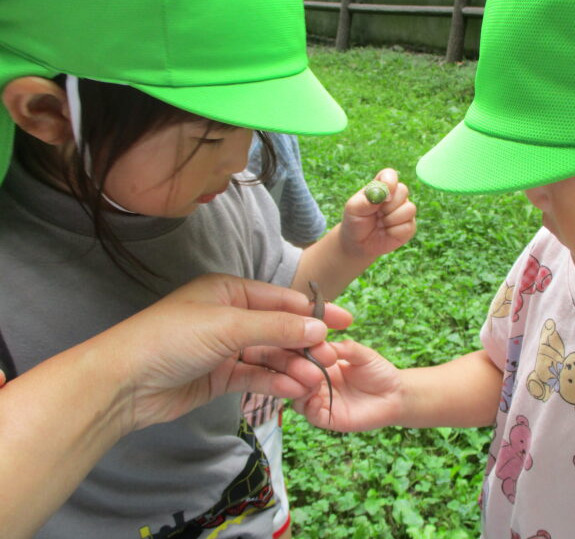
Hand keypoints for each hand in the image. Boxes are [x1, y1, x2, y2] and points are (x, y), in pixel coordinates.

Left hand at [103, 273, 352, 431]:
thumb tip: (318, 327)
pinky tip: (293, 389)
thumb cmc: (172, 338)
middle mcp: (229, 316)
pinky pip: (254, 376)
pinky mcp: (219, 376)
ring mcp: (224, 348)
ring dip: (292, 366)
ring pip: (269, 355)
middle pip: (278, 329)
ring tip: (314, 379)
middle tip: (331, 358)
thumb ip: (276, 328)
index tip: (344, 322)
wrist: (123, 382)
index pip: (280, 300)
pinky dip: (274, 382)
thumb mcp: (228, 326)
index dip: (312, 312)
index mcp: (229, 291)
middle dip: (304, 344)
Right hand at [293, 339, 403, 431]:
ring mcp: (321, 399)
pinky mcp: (328, 417)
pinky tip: (317, 398)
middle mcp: (316, 381)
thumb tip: (322, 343)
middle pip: (290, 376)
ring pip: (296, 396)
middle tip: (302, 364)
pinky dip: (309, 406)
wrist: (396, 395)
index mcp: (321, 362)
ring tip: (310, 381)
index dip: (293, 349)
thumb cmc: (378, 371)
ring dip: (298, 388)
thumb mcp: (363, 354)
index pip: (297, 355)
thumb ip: (344, 348)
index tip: (297, 343)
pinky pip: (310, 414)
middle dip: (292, 369)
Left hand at [339, 168, 416, 258]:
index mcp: (381, 187)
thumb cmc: (355, 222)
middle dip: (388, 206)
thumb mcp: (353, 209)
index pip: (390, 175)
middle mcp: (395, 196)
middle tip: (377, 214)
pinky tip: (387, 232)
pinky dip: (394, 231)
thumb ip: (366, 199)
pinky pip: (408, 226)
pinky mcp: (409, 226)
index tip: (383, 195)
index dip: (389, 182)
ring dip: (391, 219)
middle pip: (403, 190)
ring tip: (381, 224)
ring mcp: (404, 210)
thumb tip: (383, 193)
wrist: (358, 244)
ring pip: (410, 208)